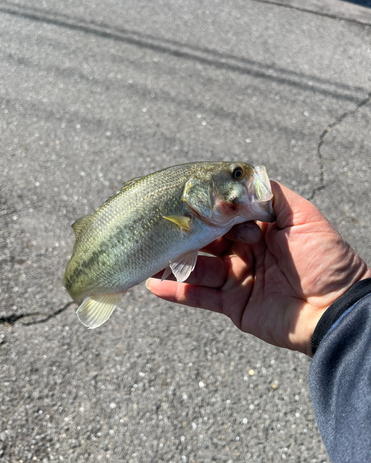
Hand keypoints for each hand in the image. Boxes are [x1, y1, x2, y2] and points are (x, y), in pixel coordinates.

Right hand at [146, 182, 370, 355]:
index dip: (206, 210)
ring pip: (198, 267)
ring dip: (173, 262)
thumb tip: (243, 178)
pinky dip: (177, 291)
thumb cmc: (326, 260)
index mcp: (260, 229)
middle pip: (206, 240)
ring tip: (149, 256)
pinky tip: (154, 284)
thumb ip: (272, 195)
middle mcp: (245, 251)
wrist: (337, 310)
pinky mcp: (233, 304)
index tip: (185, 204)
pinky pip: (199, 297)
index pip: (224, 215)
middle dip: (183, 235)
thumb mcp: (304, 217)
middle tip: (158, 229)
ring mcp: (237, 278)